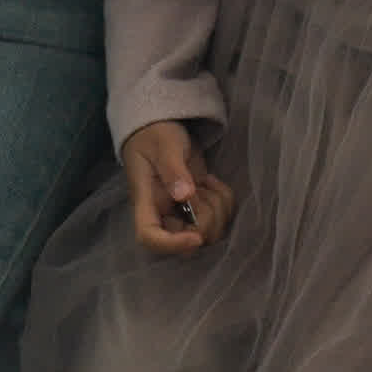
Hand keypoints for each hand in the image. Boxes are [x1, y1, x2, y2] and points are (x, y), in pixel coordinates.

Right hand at [120, 119, 235, 255]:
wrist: (161, 127)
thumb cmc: (155, 133)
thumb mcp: (163, 145)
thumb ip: (172, 169)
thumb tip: (185, 196)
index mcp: (147, 202)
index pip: (150, 237)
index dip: (173, 245)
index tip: (196, 237)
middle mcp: (164, 214)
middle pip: (188, 238)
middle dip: (207, 217)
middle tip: (202, 186)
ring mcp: (183, 213)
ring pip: (209, 231)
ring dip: (218, 207)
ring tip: (206, 181)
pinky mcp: (199, 207)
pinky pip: (221, 217)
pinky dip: (224, 200)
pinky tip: (211, 182)